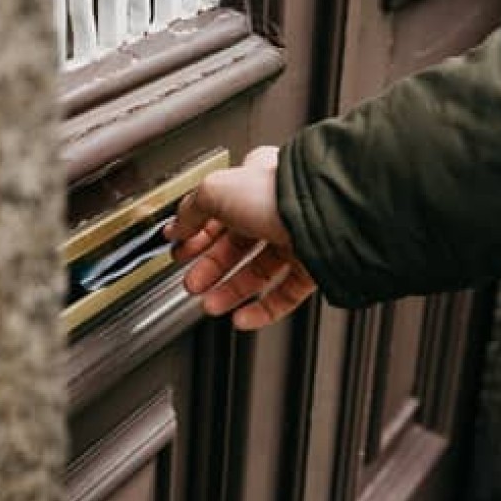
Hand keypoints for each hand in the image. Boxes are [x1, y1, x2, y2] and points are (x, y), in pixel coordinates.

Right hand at [164, 146, 316, 329]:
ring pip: (258, 272)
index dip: (195, 233)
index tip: (179, 250)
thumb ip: (190, 211)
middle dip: (209, 268)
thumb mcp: (214, 192)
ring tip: (210, 305)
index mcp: (254, 183)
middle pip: (235, 245)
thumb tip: (176, 228)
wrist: (323, 215)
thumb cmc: (275, 194)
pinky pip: (285, 294)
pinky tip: (241, 317)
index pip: (218, 212)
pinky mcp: (314, 267)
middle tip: (191, 282)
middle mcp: (277, 210)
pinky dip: (261, 310)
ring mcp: (297, 239)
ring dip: (230, 292)